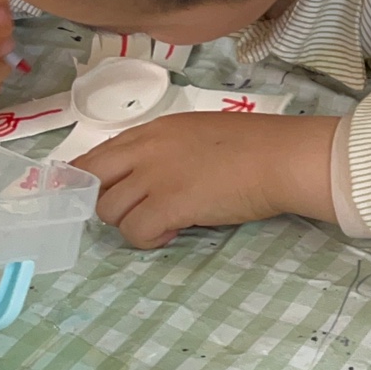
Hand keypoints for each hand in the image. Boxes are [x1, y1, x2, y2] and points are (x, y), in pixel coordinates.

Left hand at [74, 112, 338, 247]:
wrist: (281, 157)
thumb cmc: (257, 145)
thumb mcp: (200, 134)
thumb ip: (169, 149)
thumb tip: (156, 176)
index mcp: (154, 130)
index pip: (98, 155)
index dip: (95, 180)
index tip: (110, 195)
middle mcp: (145, 150)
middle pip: (90, 179)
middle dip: (102, 201)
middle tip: (132, 212)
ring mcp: (154, 177)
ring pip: (109, 210)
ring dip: (131, 222)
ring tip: (164, 223)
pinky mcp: (168, 204)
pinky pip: (134, 231)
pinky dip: (148, 239)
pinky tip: (172, 233)